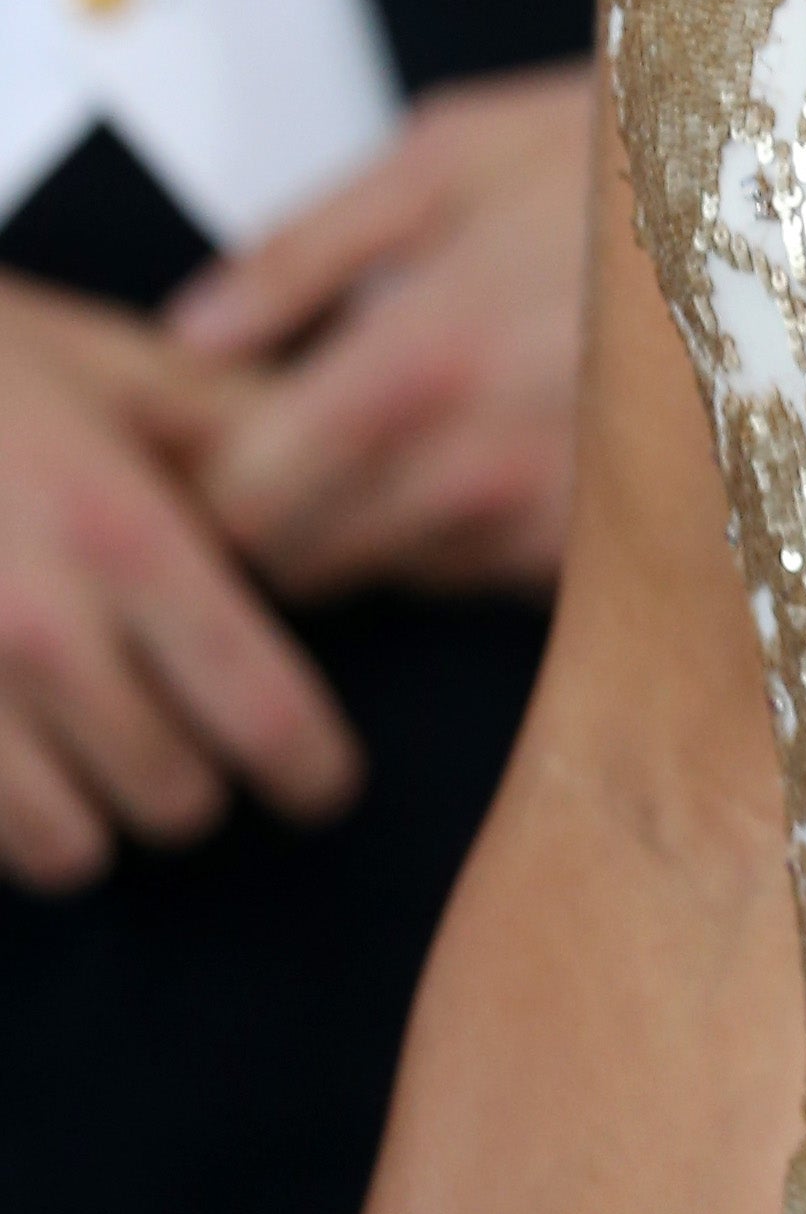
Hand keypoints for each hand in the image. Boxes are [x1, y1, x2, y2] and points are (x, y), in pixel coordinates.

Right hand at [0, 272, 363, 887]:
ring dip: (98, 817)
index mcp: (122, 538)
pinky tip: (14, 761)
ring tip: (94, 753)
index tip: (323, 783)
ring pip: (70, 847)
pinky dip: (9, 822)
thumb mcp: (118, 367)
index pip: (259, 708)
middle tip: (192, 735)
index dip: (310, 768)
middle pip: (175, 797)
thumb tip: (363, 464)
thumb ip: (242, 427)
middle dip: (201, 778)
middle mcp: (39, 634)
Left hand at [172, 68, 594, 604]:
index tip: (203, 435)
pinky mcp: (614, 549)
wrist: (803, 190)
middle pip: (303, 564)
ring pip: (396, 575)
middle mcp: (477, 470)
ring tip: (413, 417)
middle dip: (274, 509)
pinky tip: (494, 436)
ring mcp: (553, 524)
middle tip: (293, 426)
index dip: (202, 476)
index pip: (243, 500)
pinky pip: (490, 572)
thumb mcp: (450, 152)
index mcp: (416, 364)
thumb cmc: (623, 154)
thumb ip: (301, 251)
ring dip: (375, 518)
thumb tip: (191, 337)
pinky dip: (465, 525)